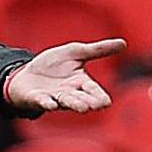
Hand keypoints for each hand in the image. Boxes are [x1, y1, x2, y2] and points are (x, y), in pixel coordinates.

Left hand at [4, 39, 123, 113]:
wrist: (27, 73)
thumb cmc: (53, 66)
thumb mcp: (75, 53)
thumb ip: (98, 50)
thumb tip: (124, 43)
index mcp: (81, 83)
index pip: (94, 92)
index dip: (100, 97)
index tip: (106, 102)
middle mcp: (70, 94)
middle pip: (82, 100)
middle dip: (88, 102)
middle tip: (95, 105)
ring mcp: (54, 98)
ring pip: (66, 102)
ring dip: (74, 104)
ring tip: (83, 107)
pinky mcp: (37, 99)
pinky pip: (44, 102)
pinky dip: (47, 103)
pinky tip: (51, 104)